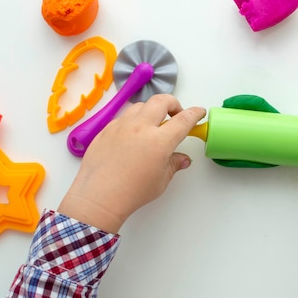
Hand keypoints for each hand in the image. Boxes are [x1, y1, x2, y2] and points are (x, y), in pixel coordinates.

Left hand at [58, 94, 205, 233]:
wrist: (99, 196)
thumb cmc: (132, 193)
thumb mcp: (160, 181)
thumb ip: (173, 164)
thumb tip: (182, 159)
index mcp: (160, 141)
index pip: (183, 119)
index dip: (194, 113)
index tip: (199, 112)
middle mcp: (141, 127)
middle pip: (161, 101)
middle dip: (173, 104)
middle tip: (175, 115)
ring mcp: (121, 126)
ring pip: (140, 106)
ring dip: (151, 110)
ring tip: (152, 125)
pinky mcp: (106, 130)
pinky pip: (123, 117)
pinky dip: (133, 120)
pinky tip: (132, 136)